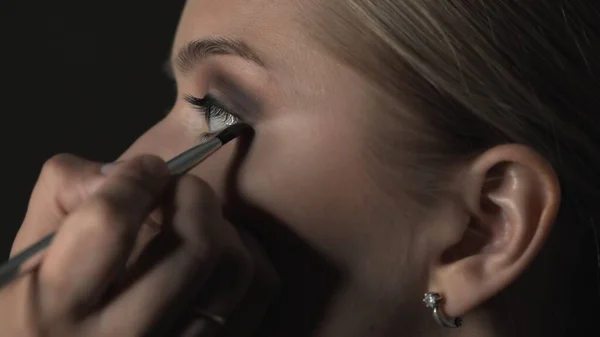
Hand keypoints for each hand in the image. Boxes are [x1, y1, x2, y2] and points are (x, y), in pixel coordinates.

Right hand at [1, 154, 277, 335]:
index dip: (134, 179)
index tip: (146, 168)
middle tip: (178, 188)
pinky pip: (261, 290)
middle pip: (195, 248)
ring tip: (196, 222)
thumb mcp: (31, 249)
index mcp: (57, 309)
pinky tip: (218, 253)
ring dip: (223, 227)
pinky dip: (249, 255)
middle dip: (192, 196)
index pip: (110, 224)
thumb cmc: (47, 303)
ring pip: (237, 269)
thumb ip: (67, 191)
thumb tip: (126, 170)